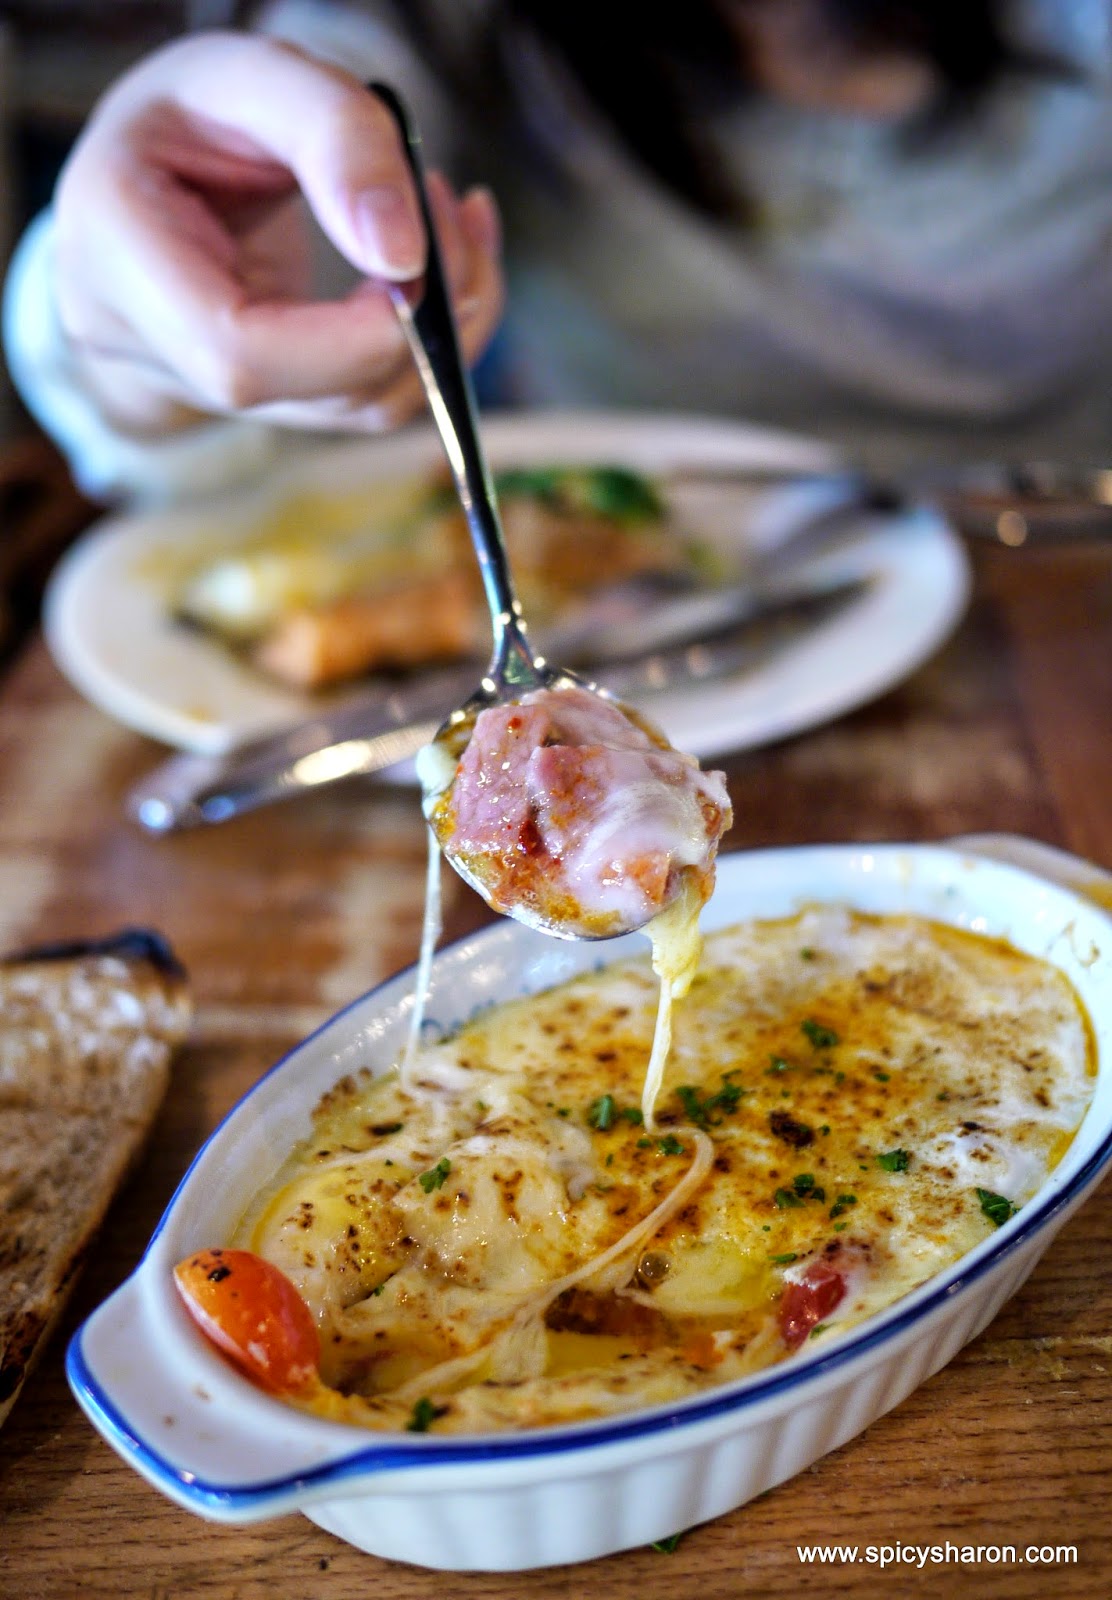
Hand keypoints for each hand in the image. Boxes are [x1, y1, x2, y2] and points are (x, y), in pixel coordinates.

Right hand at [52, 32, 502, 436]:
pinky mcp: (273, 400)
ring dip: (441, 327)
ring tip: (455, 223)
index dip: (350, 333)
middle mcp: (152, 349)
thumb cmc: (190, 114)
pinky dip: (429, 336)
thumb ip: (334, 136)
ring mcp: (210, 390)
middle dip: (416, 317)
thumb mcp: (248, 75)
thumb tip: (405, 258)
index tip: (419, 258)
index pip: (238, 352)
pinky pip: (366, 395)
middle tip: (453, 215)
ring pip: (357, 406)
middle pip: (310, 392)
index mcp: (115, 261)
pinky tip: (445, 258)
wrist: (157, 165)